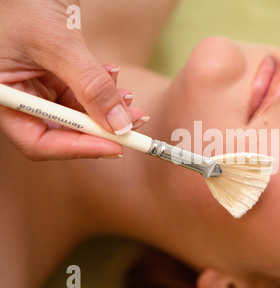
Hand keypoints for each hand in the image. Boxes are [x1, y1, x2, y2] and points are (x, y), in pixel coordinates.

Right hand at [0, 0, 147, 159]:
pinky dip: (104, 89)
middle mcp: (22, 99)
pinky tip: (115, 74)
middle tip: (133, 125)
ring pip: (80, 114)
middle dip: (101, 129)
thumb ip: (89, 86)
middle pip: (63, 132)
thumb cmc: (25, 3)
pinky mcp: (57, 77)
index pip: (39, 142)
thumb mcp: (57, 44)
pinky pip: (84, 94)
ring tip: (130, 97)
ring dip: (109, 109)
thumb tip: (119, 125)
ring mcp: (40, 89)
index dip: (78, 148)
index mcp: (5, 99)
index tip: (115, 146)